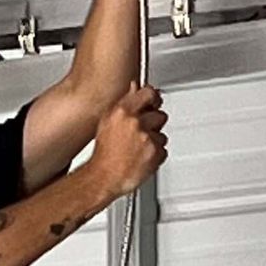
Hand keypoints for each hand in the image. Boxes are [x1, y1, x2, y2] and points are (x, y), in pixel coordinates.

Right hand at [87, 85, 167, 199]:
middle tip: (140, 134)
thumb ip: (124, 102)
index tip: (154, 101)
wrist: (103, 177)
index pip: (148, 93)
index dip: (153, 98)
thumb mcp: (107, 122)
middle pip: (159, 115)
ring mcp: (147, 138)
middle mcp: (135, 122)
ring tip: (138, 149)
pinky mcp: (156, 153)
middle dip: (153, 124)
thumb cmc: (103, 154)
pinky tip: (142, 158)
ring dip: (154, 141)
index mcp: (122, 111)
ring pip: (162, 134)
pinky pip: (163, 150)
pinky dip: (155, 155)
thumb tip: (134, 87)